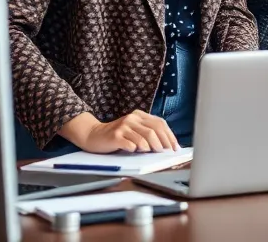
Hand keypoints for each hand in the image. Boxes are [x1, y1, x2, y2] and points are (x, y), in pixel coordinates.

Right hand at [62, 110, 178, 152]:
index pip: (160, 123)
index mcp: (139, 115)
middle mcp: (132, 118)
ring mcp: (123, 126)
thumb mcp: (133, 129)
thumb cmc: (116, 135)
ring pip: (144, 137)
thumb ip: (146, 132)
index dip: (169, 135)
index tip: (175, 147)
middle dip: (163, 142)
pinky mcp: (115, 136)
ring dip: (151, 146)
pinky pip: (130, 144)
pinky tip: (136, 151)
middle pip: (154, 130)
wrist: (93, 135)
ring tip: (152, 152)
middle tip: (165, 151)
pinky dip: (136, 149)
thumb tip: (166, 144)